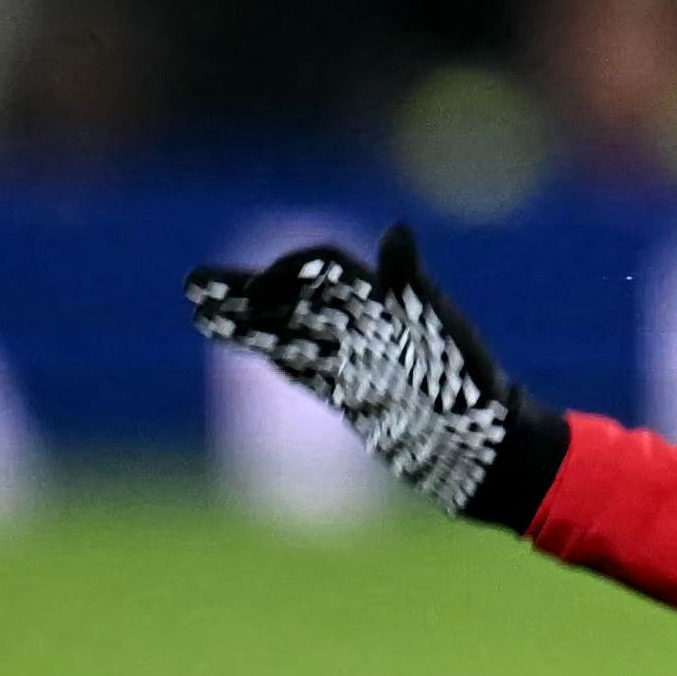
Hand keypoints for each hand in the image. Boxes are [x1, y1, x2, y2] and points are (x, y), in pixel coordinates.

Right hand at [184, 222, 565, 527]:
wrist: (484, 443)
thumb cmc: (471, 383)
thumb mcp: (441, 329)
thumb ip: (411, 281)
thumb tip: (397, 231)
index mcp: (385, 298)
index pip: (323, 270)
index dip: (286, 272)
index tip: (254, 293)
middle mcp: (365, 323)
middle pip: (292, 296)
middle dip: (243, 289)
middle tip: (192, 282)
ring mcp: (356, 358)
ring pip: (288, 330)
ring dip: (245, 319)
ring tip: (200, 312)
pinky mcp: (354, 392)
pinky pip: (302, 364)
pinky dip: (270, 350)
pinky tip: (243, 342)